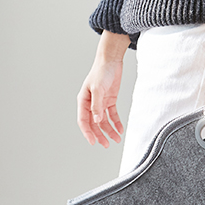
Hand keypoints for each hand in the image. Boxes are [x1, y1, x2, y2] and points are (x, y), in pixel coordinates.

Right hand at [77, 32, 129, 148]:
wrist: (111, 60)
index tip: (93, 142)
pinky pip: (112, 114)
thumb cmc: (101, 71)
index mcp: (83, 101)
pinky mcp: (110, 100)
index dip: (88, 132)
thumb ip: (97, 106)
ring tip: (116, 139)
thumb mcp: (98, 89)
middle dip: (100, 135)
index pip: (84, 120)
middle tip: (105, 145)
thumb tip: (97, 121)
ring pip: (103, 121)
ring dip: (109, 130)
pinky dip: (116, 122)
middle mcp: (91, 103)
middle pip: (94, 123)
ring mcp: (101, 102)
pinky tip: (120, 129)